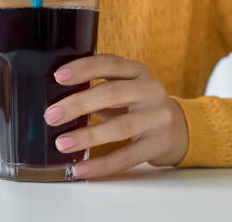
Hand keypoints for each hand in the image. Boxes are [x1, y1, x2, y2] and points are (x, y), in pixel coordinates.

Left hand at [44, 53, 188, 179]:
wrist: (179, 128)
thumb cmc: (138, 105)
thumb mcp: (125, 88)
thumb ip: (97, 89)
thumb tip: (56, 100)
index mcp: (138, 71)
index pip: (110, 63)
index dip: (84, 68)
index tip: (58, 77)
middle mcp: (151, 90)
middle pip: (112, 93)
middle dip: (78, 104)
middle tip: (51, 115)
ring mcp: (158, 118)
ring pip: (120, 127)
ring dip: (87, 136)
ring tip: (62, 143)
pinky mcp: (159, 144)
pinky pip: (127, 157)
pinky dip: (101, 165)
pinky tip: (81, 168)